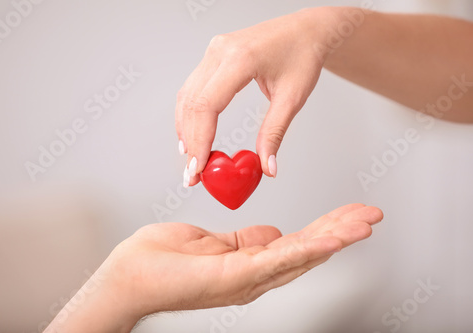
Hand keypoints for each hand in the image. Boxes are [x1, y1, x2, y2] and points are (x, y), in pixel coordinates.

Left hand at [46, 203, 382, 331]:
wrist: (129, 276)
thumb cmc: (160, 259)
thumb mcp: (210, 241)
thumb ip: (243, 240)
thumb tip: (271, 234)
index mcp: (248, 263)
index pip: (296, 243)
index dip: (325, 228)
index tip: (349, 213)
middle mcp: (254, 276)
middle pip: (306, 250)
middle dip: (341, 231)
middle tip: (372, 215)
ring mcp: (246, 279)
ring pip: (300, 256)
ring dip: (335, 238)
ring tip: (365, 223)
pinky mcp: (234, 278)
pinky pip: (277, 261)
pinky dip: (308, 250)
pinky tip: (332, 239)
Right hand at [176, 7, 339, 184]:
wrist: (307, 30)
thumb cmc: (303, 56)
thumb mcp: (293, 98)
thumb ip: (275, 133)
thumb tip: (267, 168)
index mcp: (240, 59)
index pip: (207, 105)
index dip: (200, 140)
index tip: (199, 168)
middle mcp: (220, 52)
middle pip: (192, 104)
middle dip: (190, 142)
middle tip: (193, 174)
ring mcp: (214, 51)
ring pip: (187, 96)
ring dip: (185, 130)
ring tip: (191, 160)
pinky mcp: (213, 56)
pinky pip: (193, 88)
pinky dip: (190, 115)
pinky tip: (192, 135)